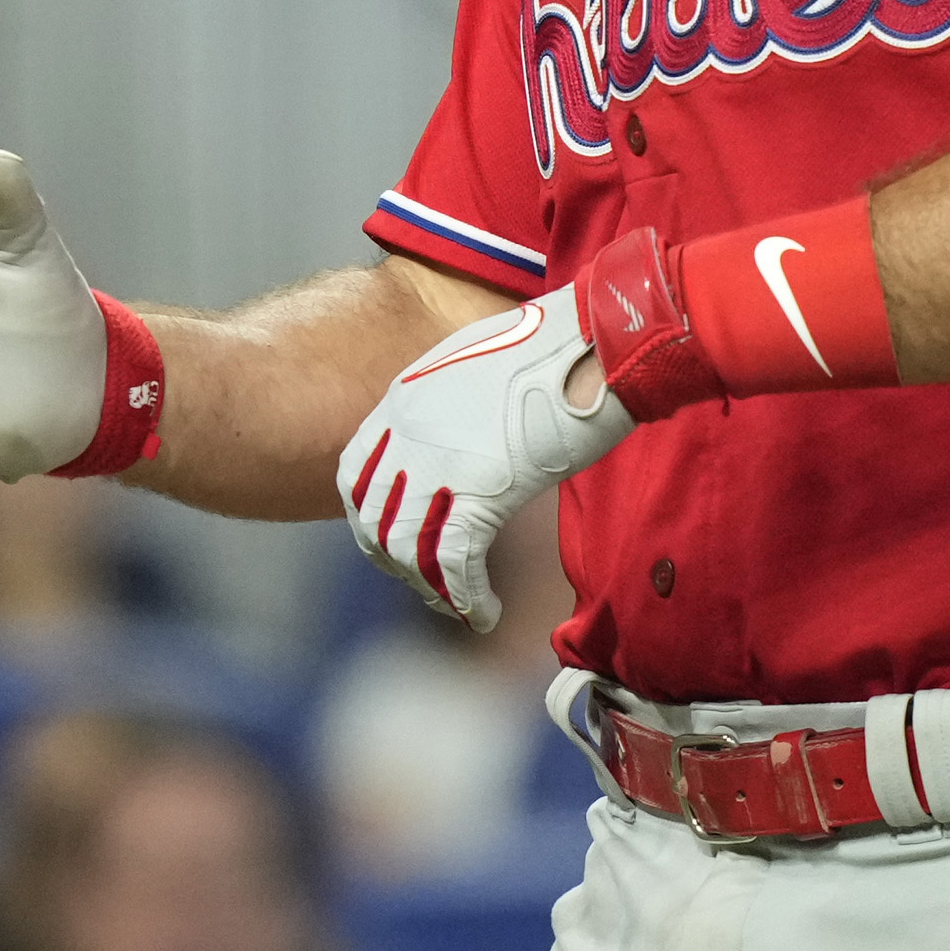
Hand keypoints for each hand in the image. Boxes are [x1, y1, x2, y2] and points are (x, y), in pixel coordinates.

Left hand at [338, 284, 632, 631]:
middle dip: (392, 561)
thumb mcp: (477, 365)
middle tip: (425, 584)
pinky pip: (454, 564)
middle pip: (371, 517)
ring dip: (428, 588)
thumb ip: (454, 403)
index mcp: (404, 398)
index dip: (368, 515)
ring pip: (405, 548)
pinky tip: (483, 611)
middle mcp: (408, 432)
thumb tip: (464, 434)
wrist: (596, 339)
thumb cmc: (557, 347)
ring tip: (455, 605)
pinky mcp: (482, 490)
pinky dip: (465, 598)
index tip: (394, 539)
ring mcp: (440, 461)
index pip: (353, 472)